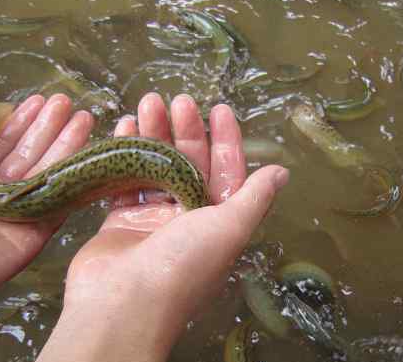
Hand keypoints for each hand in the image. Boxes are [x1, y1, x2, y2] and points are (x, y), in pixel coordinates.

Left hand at [0, 89, 93, 337]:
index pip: (0, 144)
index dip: (19, 122)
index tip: (38, 101)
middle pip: (27, 156)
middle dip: (47, 128)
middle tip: (65, 102)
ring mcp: (13, 216)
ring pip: (46, 175)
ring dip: (66, 146)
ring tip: (83, 117)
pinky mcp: (30, 236)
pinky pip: (58, 205)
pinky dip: (75, 181)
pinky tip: (88, 156)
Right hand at [36, 94, 288, 361]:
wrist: (122, 303)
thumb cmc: (183, 265)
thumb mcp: (230, 228)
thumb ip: (255, 198)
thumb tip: (281, 172)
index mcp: (218, 221)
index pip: (227, 172)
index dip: (226, 139)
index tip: (219, 108)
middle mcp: (187, 219)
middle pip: (189, 164)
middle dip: (185, 130)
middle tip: (177, 100)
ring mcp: (153, 220)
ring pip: (156, 167)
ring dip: (153, 135)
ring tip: (147, 102)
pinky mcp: (120, 220)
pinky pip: (125, 180)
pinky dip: (124, 154)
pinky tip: (124, 127)